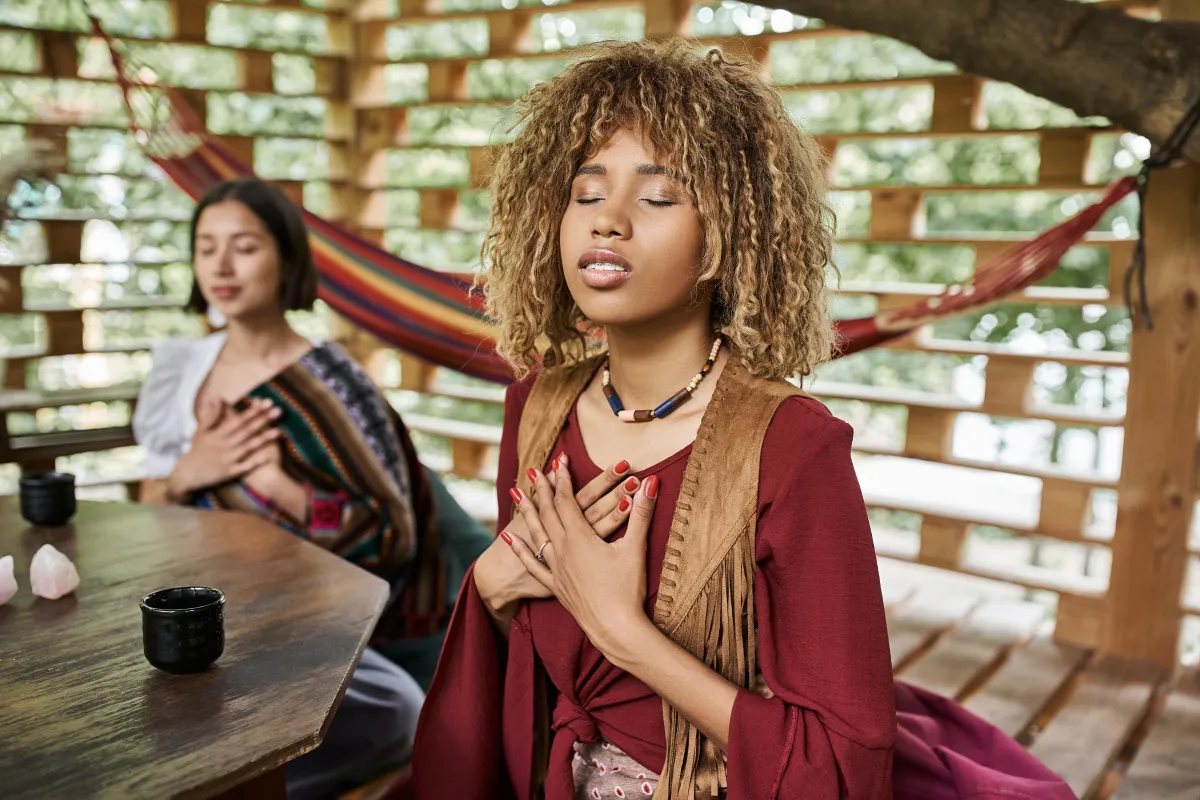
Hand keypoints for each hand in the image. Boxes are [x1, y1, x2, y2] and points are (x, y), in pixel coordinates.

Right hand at [168, 398, 280, 498]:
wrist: (187, 474)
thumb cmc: (197, 451)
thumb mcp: (200, 432)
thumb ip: (211, 415)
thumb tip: (217, 397)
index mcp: (218, 434)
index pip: (238, 419)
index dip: (253, 410)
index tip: (266, 402)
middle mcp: (224, 445)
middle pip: (246, 430)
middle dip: (263, 420)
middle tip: (279, 411)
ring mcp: (228, 459)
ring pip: (248, 447)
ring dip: (263, 439)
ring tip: (279, 431)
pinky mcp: (230, 472)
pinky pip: (244, 467)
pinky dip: (255, 462)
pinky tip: (267, 457)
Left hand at [474, 459, 641, 625]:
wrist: (615, 629)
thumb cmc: (627, 589)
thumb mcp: (636, 547)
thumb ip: (642, 513)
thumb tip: (650, 482)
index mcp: (580, 538)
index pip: (567, 501)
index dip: (563, 479)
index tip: (559, 460)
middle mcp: (563, 550)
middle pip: (548, 513)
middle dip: (542, 489)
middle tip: (535, 469)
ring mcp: (556, 568)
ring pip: (537, 533)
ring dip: (527, 511)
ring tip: (516, 492)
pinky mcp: (555, 585)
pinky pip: (532, 563)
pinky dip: (520, 548)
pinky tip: (509, 538)